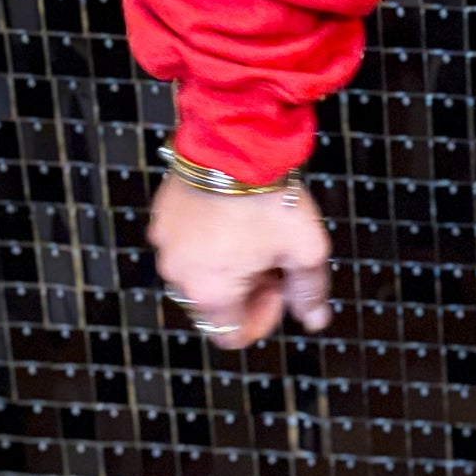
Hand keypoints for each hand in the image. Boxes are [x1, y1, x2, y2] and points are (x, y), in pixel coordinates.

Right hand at [148, 173, 332, 348]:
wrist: (236, 142)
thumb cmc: (271, 199)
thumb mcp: (305, 252)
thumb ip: (309, 293)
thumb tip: (314, 320)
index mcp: (210, 292)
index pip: (230, 333)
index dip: (260, 318)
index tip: (278, 289)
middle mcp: (179, 273)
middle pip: (213, 303)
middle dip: (244, 290)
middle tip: (270, 258)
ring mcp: (165, 242)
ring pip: (198, 273)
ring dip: (224, 266)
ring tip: (251, 236)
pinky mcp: (161, 215)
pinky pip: (185, 243)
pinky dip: (206, 241)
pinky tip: (231, 218)